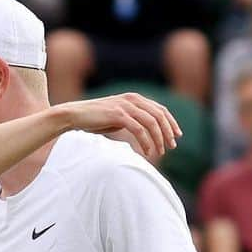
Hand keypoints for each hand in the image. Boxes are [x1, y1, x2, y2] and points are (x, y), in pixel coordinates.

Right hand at [54, 93, 180, 159]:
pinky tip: (147, 152)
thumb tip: (142, 132)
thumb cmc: (94, 119)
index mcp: (135, 99)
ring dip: (158, 139)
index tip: (176, 136)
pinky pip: (138, 129)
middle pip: (159, 115)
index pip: (160, 110)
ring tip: (160, 152)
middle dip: (168, 132)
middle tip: (172, 146)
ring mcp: (126, 106)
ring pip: (151, 123)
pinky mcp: (118, 115)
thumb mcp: (116, 118)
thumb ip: (131, 120)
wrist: (75, 115)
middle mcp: (133, 99)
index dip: (171, 123)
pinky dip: (145, 142)